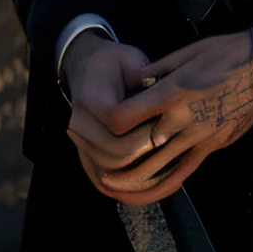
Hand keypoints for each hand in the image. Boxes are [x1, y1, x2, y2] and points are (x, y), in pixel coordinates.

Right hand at [63, 35, 155, 195]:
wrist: (87, 68)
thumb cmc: (114, 63)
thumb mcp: (131, 61)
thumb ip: (145, 80)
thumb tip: (166, 101)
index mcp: (90, 98)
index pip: (117, 123)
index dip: (145, 128)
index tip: (168, 124)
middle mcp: (79, 125)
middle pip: (114, 154)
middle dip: (147, 153)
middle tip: (173, 148)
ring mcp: (79, 144)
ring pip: (108, 174)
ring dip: (138, 176)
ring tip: (167, 168)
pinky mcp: (85, 156)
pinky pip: (102, 182)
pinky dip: (125, 190)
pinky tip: (150, 189)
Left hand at [94, 30, 252, 205]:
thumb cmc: (225, 54)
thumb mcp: (185, 53)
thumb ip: (156, 72)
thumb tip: (135, 83)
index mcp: (171, 93)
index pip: (127, 118)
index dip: (109, 125)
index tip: (101, 126)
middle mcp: (182, 120)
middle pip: (137, 149)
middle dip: (113, 160)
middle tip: (96, 163)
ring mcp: (198, 137)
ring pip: (157, 169)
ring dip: (131, 181)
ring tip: (111, 185)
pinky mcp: (212, 147)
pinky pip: (183, 173)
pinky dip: (162, 186)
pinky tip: (148, 190)